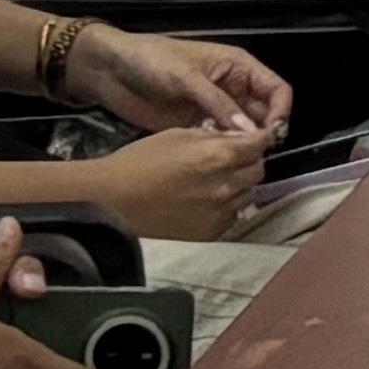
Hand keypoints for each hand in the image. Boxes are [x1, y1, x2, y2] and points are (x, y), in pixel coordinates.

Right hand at [70, 124, 266, 245]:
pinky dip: (226, 207)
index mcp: (220, 156)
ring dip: (239, 186)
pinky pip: (232, 216)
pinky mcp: (210, 233)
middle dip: (249, 161)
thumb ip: (214, 137)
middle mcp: (226, 186)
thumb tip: (238, 137)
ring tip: (216, 182)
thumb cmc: (138, 161)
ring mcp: (220, 212)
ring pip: (248, 194)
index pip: (260, 144)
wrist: (108, 202)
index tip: (253, 138)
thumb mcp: (178, 135)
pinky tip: (205, 202)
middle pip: (258, 170)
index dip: (258, 139)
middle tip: (231, 159)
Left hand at [75, 27, 289, 139]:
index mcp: (239, 67)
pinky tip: (210, 159)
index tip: (271, 134)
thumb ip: (219, 104)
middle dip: (262, 133)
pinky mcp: (195, 127)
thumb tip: (251, 134)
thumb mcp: (187, 77)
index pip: (277, 89)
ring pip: (242, 131)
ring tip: (231, 159)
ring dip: (240, 145)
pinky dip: (219, 151)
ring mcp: (214, 110)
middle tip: (252, 155)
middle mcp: (233, 89)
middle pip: (263, 114)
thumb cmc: (151, 61)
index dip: (280, 111)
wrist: (109, 70)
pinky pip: (218, 141)